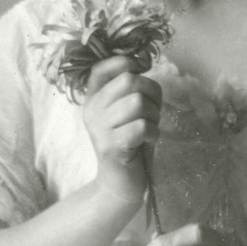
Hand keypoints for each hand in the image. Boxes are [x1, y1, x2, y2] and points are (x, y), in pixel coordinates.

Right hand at [83, 55, 161, 202]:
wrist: (120, 183)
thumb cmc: (130, 142)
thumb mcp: (127, 110)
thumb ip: (130, 88)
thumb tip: (143, 61)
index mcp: (93, 98)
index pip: (101, 67)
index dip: (125, 61)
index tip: (143, 68)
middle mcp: (92, 110)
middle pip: (129, 81)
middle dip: (152, 93)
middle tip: (153, 111)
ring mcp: (99, 128)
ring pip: (138, 102)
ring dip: (154, 115)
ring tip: (150, 127)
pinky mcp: (111, 146)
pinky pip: (142, 126)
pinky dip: (154, 132)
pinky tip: (149, 140)